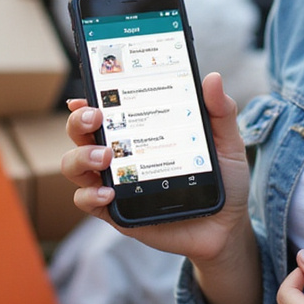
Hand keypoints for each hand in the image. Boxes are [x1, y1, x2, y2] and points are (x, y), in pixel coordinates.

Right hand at [60, 71, 253, 264]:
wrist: (228, 226)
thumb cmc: (223, 179)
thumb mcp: (226, 142)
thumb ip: (219, 111)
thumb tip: (212, 78)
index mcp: (142, 130)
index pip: (107, 109)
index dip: (89, 98)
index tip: (86, 94)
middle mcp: (122, 153)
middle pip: (82, 132)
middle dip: (79, 121)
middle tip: (97, 117)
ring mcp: (116, 182)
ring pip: (75, 164)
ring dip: (81, 156)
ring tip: (104, 156)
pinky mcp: (116, 211)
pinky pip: (87, 201)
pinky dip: (90, 194)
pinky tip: (108, 192)